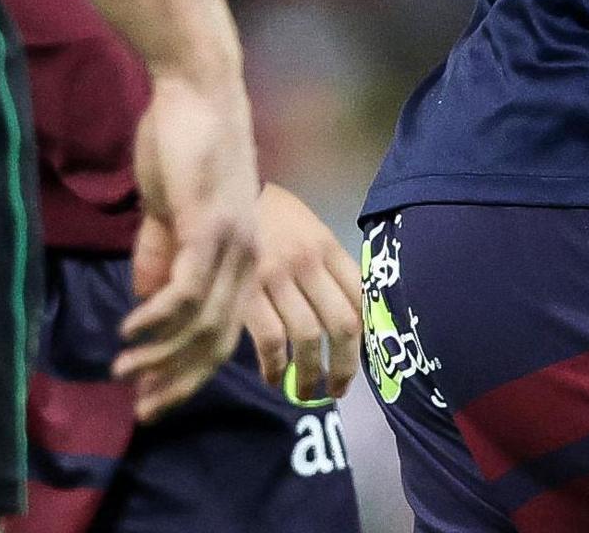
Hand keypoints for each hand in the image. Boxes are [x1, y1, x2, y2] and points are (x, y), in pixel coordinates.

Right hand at [119, 66, 261, 419]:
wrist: (196, 89)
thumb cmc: (183, 146)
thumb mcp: (171, 214)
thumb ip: (160, 257)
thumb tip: (146, 304)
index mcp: (242, 259)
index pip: (223, 335)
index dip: (188, 374)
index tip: (154, 402)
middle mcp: (247, 258)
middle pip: (217, 342)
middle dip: (177, 381)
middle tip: (141, 408)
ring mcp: (231, 243)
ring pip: (202, 323)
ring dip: (160, 354)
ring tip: (123, 368)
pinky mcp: (208, 225)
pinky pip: (187, 289)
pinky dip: (158, 317)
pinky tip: (131, 329)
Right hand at [238, 184, 366, 404]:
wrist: (221, 195)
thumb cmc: (268, 216)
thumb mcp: (307, 229)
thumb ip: (327, 265)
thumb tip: (348, 315)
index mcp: (327, 247)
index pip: (362, 297)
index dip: (366, 336)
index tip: (361, 359)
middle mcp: (308, 263)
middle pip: (342, 325)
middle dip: (344, 366)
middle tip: (338, 390)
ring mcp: (276, 277)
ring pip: (308, 337)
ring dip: (310, 374)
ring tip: (306, 393)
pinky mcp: (245, 292)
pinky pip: (270, 340)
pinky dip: (275, 367)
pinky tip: (275, 379)